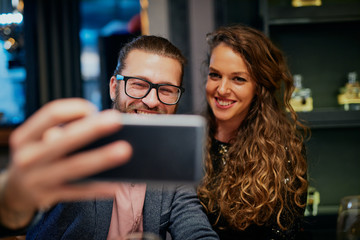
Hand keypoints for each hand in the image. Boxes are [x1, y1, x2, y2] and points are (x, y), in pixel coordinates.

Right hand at [0, 98, 131, 229]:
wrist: (15, 192)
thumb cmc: (37, 157)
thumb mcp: (37, 142)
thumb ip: (60, 131)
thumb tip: (97, 124)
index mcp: (26, 137)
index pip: (51, 114)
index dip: (74, 108)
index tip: (92, 108)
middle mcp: (28, 157)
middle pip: (65, 139)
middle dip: (92, 129)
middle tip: (117, 120)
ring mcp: (38, 179)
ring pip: (75, 167)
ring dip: (102, 158)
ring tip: (126, 150)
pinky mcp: (49, 197)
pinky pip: (79, 192)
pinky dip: (98, 189)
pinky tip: (116, 185)